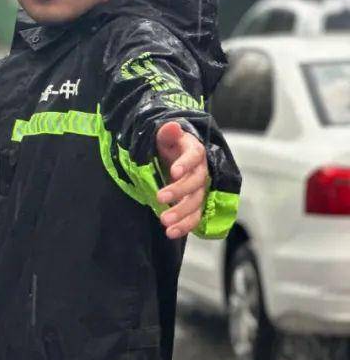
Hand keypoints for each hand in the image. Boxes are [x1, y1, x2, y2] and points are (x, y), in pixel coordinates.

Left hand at [155, 121, 208, 238]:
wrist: (173, 156)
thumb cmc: (169, 145)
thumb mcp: (164, 136)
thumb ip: (167, 133)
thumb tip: (171, 126)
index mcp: (194, 151)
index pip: (194, 155)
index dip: (185, 163)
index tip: (173, 171)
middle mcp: (200, 171)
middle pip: (196, 182)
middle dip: (179, 191)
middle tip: (160, 198)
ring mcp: (199, 189)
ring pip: (196, 202)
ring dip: (182, 214)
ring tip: (165, 222)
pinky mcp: (194, 203)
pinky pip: (194, 216)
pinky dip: (185, 226)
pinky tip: (171, 233)